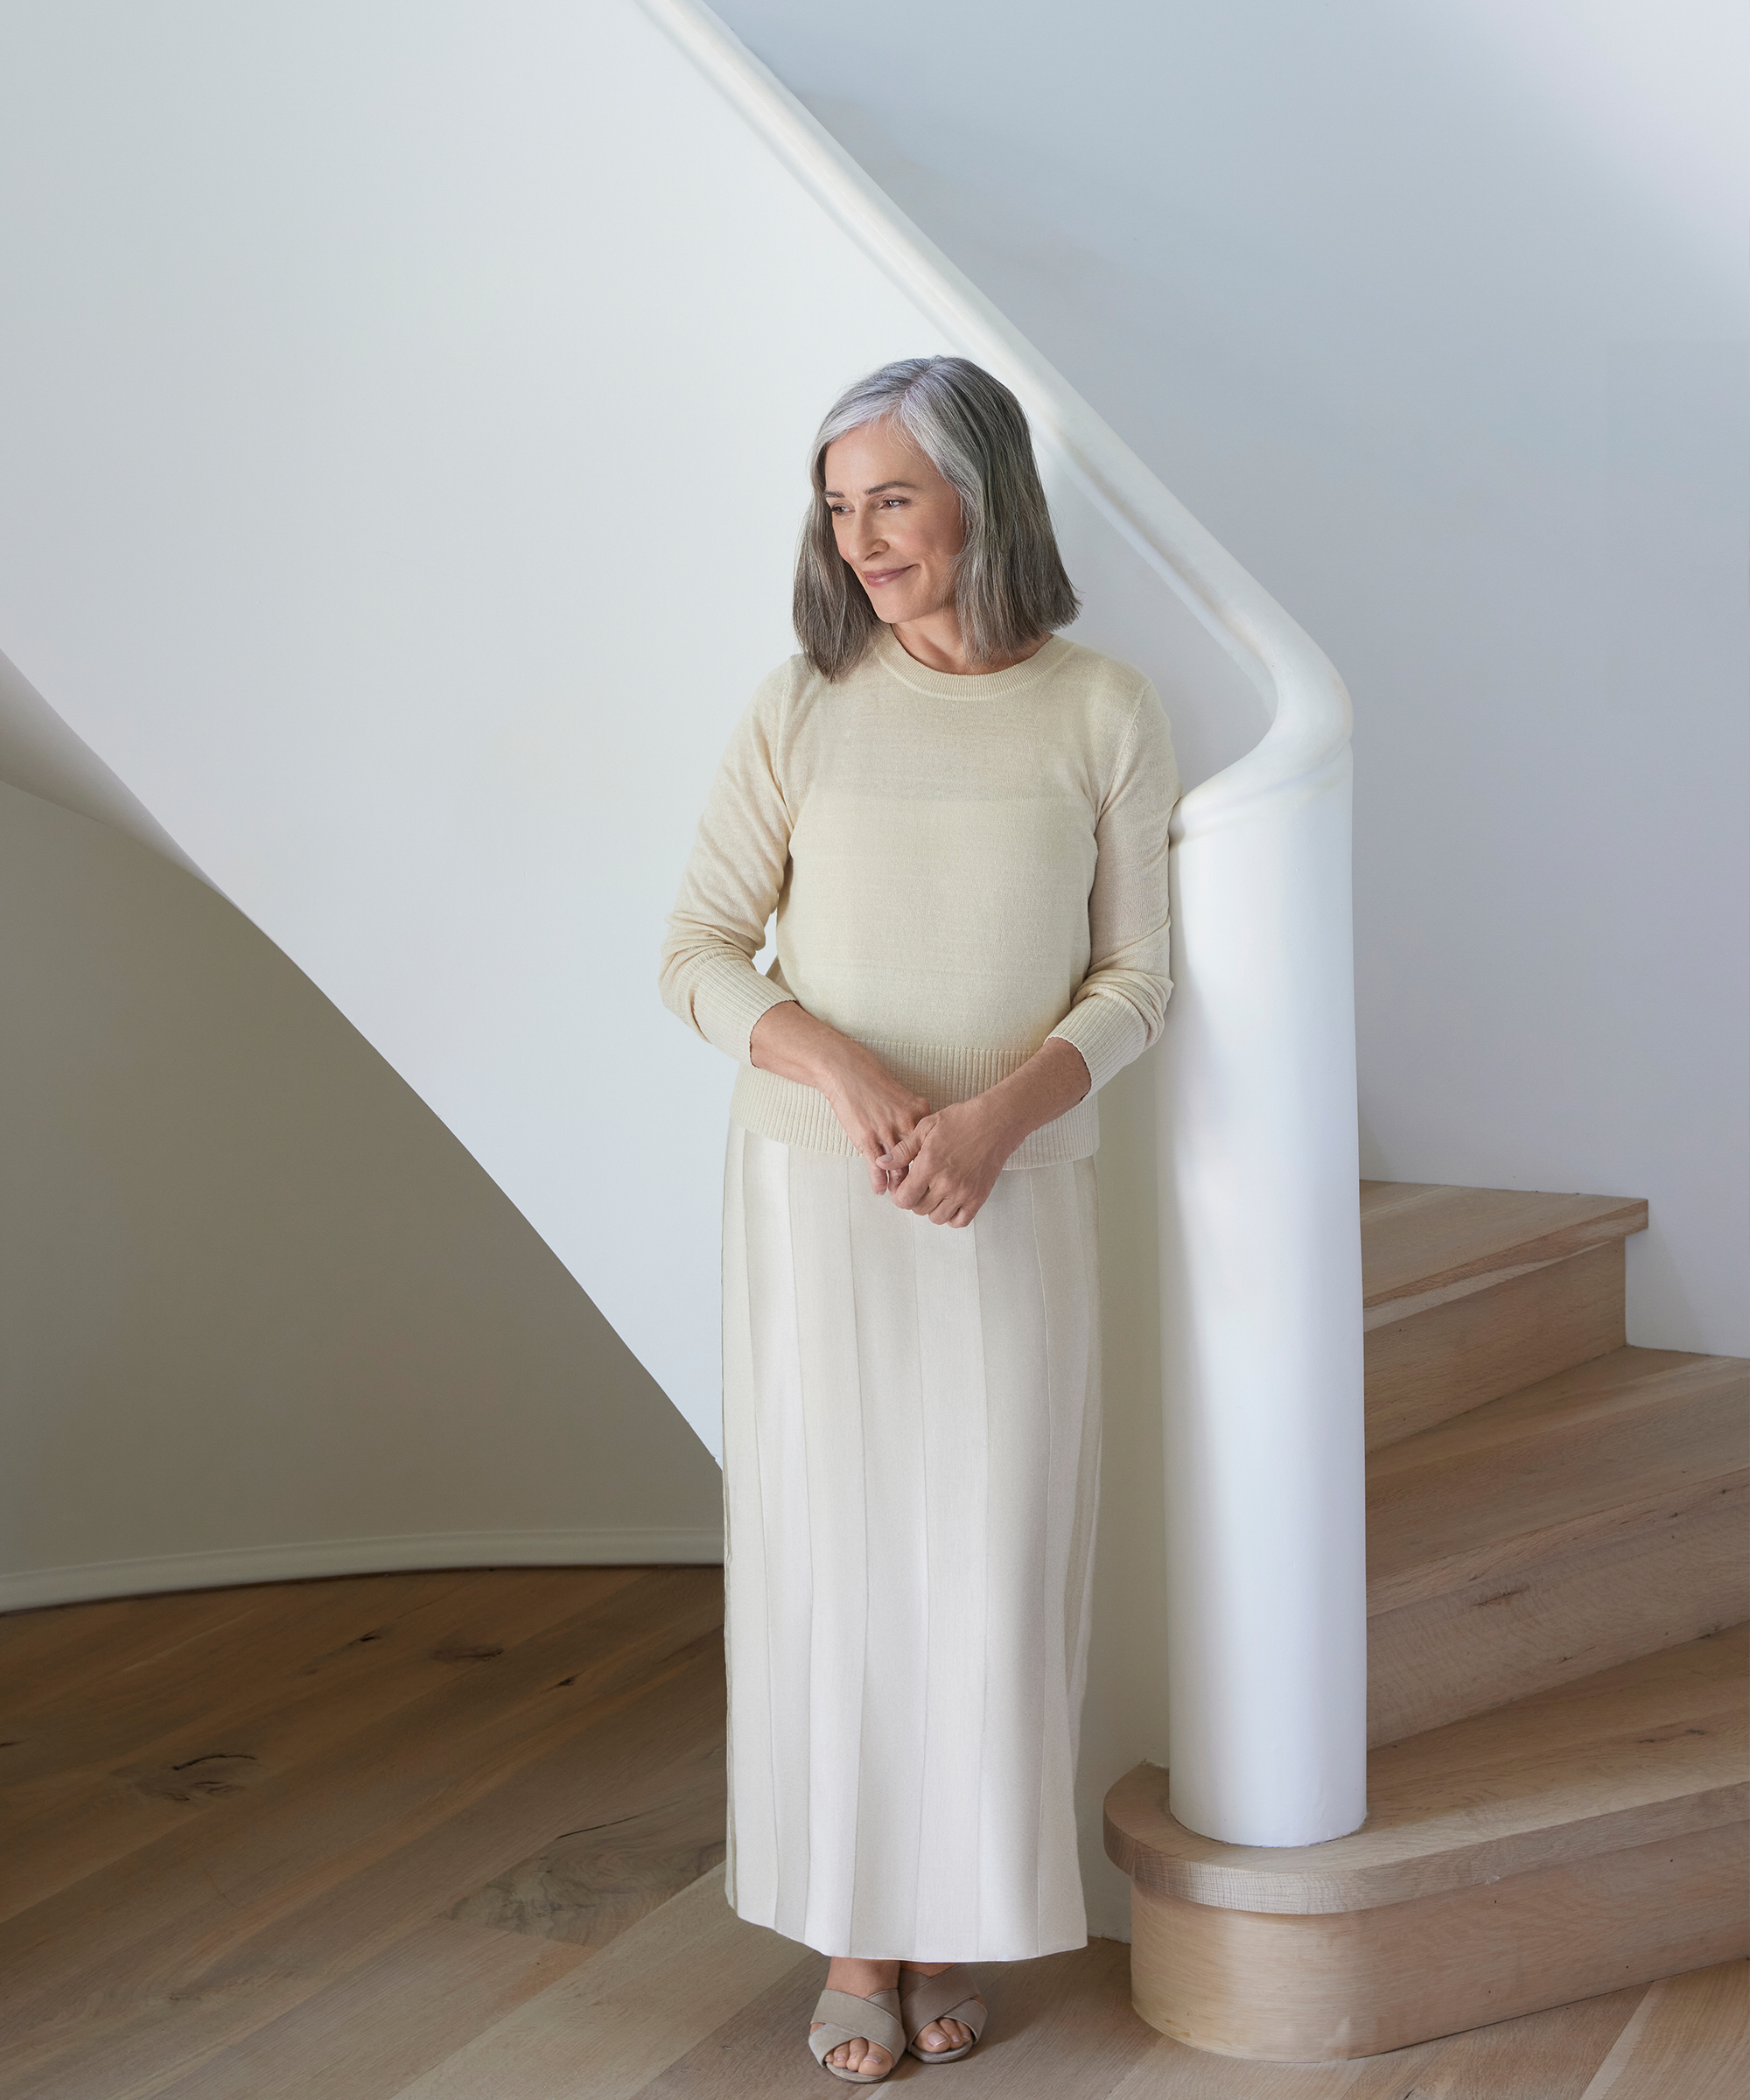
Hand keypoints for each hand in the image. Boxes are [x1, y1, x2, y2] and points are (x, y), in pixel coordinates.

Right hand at [818, 1043, 932, 1194]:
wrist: (848, 1072)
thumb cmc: (874, 1083)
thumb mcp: (903, 1097)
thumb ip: (915, 1117)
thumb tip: (923, 1137)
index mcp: (919, 1112)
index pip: (933, 1146)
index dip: (935, 1164)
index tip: (936, 1176)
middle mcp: (907, 1123)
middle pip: (920, 1161)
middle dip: (921, 1181)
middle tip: (921, 1193)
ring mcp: (887, 1132)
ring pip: (899, 1169)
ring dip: (900, 1186)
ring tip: (901, 1197)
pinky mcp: (867, 1139)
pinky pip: (877, 1167)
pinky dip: (879, 1181)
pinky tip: (880, 1189)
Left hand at [879, 1097, 1019, 1226]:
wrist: (995, 1122)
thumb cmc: (962, 1120)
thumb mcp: (926, 1127)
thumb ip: (903, 1149)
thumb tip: (883, 1162)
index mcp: (929, 1166)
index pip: (904, 1199)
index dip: (899, 1195)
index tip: (902, 1186)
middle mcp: (945, 1183)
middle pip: (918, 1209)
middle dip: (914, 1199)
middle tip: (919, 1185)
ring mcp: (963, 1193)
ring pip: (937, 1218)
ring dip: (932, 1208)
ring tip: (935, 1192)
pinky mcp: (978, 1197)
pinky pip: (960, 1221)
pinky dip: (952, 1216)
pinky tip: (950, 1201)